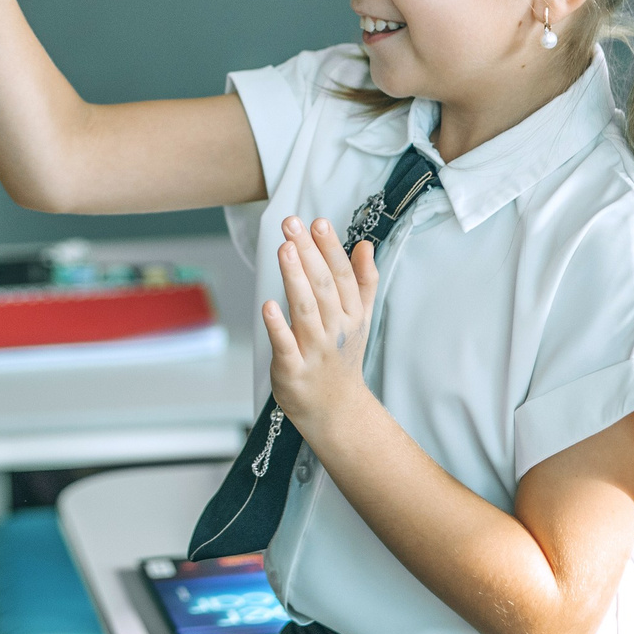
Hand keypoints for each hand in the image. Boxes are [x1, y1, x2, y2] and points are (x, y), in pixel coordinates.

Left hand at [260, 217, 380, 431]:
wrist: (336, 410)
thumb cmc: (342, 357)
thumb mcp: (359, 319)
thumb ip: (363, 281)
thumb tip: (364, 245)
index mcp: (351, 315)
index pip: (343, 276)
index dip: (330, 248)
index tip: (318, 222)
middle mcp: (336, 330)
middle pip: (324, 287)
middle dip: (309, 254)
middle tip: (292, 224)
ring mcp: (315, 350)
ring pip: (306, 310)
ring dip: (295, 279)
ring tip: (284, 249)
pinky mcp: (293, 370)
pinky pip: (286, 346)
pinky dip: (278, 326)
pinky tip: (268, 305)